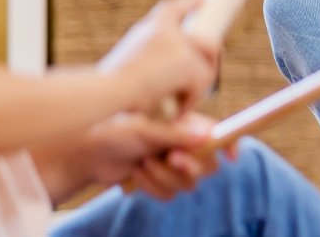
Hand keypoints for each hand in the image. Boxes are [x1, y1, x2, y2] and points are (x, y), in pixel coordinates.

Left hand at [74, 112, 234, 200]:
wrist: (87, 154)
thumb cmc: (115, 132)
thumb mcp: (147, 130)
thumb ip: (177, 135)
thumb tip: (206, 137)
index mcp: (187, 126)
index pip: (219, 133)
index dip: (231, 143)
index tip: (232, 156)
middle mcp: (184, 145)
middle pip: (209, 166)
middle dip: (190, 166)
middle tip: (172, 158)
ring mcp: (172, 165)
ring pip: (188, 184)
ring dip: (164, 176)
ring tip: (143, 162)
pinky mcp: (159, 182)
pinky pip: (170, 194)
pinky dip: (152, 186)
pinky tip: (136, 173)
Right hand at [99, 0, 218, 113]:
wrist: (107, 91)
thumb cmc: (108, 87)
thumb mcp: (123, 66)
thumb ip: (148, 62)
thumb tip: (171, 76)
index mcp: (148, 28)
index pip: (172, 8)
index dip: (190, 2)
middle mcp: (165, 29)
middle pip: (206, 42)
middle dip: (210, 59)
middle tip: (207, 73)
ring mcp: (179, 44)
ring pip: (208, 65)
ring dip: (199, 85)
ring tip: (183, 101)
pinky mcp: (188, 62)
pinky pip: (203, 82)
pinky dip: (192, 99)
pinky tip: (178, 109)